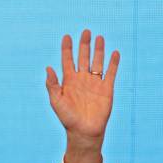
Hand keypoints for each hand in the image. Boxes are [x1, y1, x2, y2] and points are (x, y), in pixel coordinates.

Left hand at [46, 29, 119, 162]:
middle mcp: (82, 79)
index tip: (66, 36)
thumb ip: (52, 85)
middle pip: (83, 57)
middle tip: (86, 31)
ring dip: (98, 50)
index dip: (67, 49)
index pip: (67, 60)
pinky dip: (113, 63)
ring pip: (97, 62)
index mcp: (69, 81)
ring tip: (99, 37)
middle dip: (84, 45)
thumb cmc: (68, 118)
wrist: (84, 131)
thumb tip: (48, 67)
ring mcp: (95, 83)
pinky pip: (111, 73)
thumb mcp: (56, 101)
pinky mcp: (107, 89)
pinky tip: (114, 53)